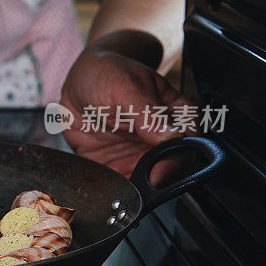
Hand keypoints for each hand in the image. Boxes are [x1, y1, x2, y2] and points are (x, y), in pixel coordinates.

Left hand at [60, 48, 192, 182]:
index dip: (174, 163)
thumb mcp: (126, 87)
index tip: (157, 173)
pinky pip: (118, 185)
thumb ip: (148, 113)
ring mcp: (139, 156)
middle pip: (168, 172)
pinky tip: (102, 188)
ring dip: (133, 192)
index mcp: (177, 117)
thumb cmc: (108, 73)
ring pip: (144, 184)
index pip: (187, 146)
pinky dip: (112, 191)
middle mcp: (161, 141)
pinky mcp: (116, 165)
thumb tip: (171, 136)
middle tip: (135, 188)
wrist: (79, 81)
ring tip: (117, 191)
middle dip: (153, 184)